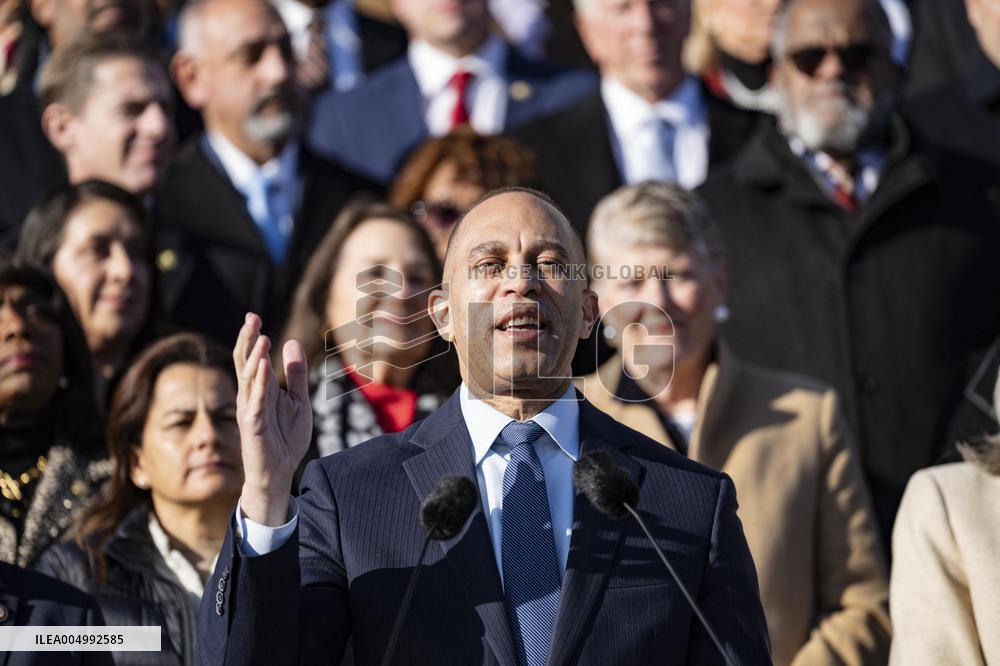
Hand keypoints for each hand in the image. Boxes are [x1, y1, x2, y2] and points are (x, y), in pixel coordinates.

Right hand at [234, 313, 312, 525]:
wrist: (280, 472)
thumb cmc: (286, 438)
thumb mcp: (298, 400)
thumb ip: (295, 374)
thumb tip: (290, 342)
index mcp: (260, 388)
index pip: (251, 357)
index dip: (251, 337)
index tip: (254, 316)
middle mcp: (250, 395)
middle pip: (244, 361)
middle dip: (247, 339)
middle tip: (252, 316)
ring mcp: (250, 409)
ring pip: (247, 377)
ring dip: (254, 356)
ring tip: (262, 336)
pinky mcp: (253, 425)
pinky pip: (255, 400)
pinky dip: (259, 382)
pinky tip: (263, 365)